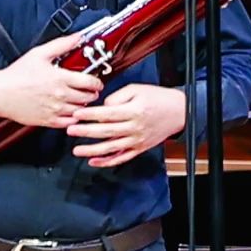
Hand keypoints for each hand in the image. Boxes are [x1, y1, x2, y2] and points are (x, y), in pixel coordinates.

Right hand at [0, 45, 99, 134]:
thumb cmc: (16, 75)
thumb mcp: (39, 53)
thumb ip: (61, 44)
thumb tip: (77, 37)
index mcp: (60, 78)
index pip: (89, 82)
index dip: (97, 82)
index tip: (96, 81)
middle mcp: (60, 96)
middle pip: (88, 97)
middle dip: (93, 93)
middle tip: (91, 90)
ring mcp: (55, 110)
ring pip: (80, 111)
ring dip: (84, 106)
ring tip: (81, 100)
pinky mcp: (48, 121)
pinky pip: (69, 123)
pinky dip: (73, 118)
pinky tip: (71, 111)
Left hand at [73, 82, 188, 168]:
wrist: (179, 111)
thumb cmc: (158, 98)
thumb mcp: (137, 89)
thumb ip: (117, 97)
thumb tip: (102, 107)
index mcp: (134, 111)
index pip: (107, 114)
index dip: (90, 115)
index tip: (77, 115)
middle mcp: (134, 128)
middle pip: (106, 132)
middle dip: (85, 132)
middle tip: (71, 130)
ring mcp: (136, 140)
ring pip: (111, 148)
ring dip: (92, 150)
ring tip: (77, 150)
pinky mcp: (139, 148)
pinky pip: (121, 158)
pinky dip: (107, 162)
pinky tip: (94, 161)